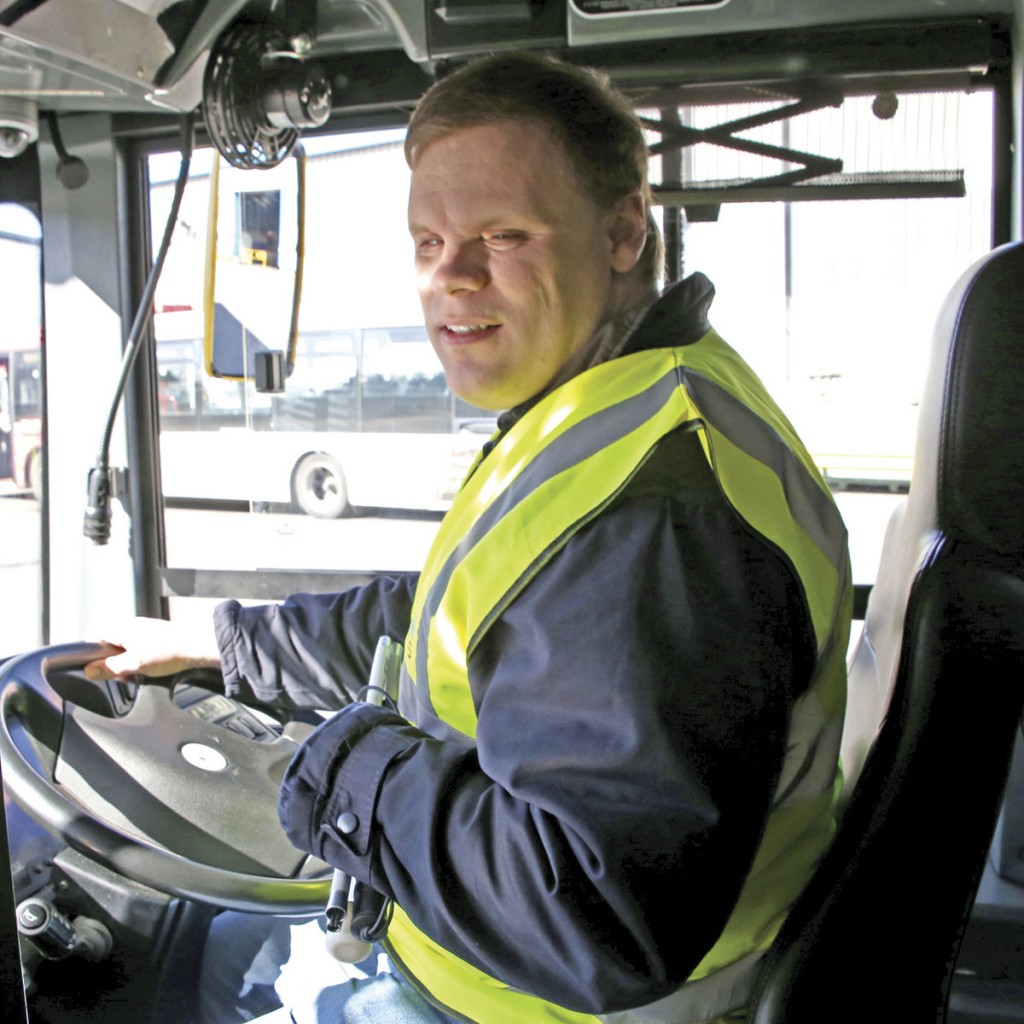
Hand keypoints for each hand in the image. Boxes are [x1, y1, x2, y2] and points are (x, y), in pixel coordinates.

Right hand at [84, 616, 221, 680]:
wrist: (199, 645)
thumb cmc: (168, 652)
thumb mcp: (134, 664)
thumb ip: (110, 667)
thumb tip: (89, 671)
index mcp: (122, 627)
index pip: (95, 635)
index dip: (92, 653)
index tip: (95, 668)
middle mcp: (131, 624)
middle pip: (109, 642)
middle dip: (111, 660)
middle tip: (119, 674)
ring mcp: (144, 628)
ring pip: (125, 646)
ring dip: (126, 660)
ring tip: (136, 672)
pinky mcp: (156, 634)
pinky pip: (139, 647)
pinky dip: (139, 658)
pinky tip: (149, 667)